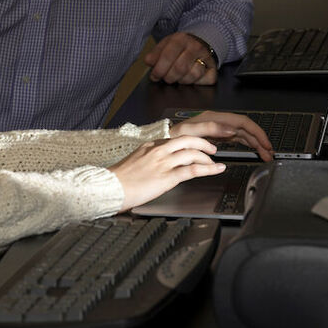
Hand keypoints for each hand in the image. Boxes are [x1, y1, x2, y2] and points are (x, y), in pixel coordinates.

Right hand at [108, 135, 224, 211]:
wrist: (110, 188)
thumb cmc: (119, 180)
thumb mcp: (135, 162)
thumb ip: (149, 159)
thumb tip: (159, 164)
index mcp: (150, 145)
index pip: (175, 138)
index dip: (191, 141)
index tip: (197, 145)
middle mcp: (158, 150)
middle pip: (188, 139)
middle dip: (203, 143)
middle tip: (212, 149)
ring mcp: (163, 162)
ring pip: (193, 153)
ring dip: (207, 158)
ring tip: (215, 163)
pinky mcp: (167, 177)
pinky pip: (193, 170)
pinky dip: (209, 169)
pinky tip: (216, 170)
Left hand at [143, 32, 216, 84]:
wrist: (202, 42)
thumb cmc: (180, 46)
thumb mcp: (166, 44)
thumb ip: (155, 53)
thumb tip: (148, 61)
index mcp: (181, 39)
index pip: (168, 55)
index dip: (159, 69)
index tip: (154, 76)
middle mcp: (196, 47)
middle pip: (180, 68)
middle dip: (168, 77)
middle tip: (165, 78)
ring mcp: (207, 58)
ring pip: (192, 75)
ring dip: (181, 80)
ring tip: (176, 77)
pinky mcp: (213, 69)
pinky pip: (203, 81)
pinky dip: (194, 83)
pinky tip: (189, 78)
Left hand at [169, 110, 274, 161]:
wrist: (166, 140)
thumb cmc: (175, 135)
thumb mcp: (190, 132)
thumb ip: (211, 128)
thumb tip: (231, 129)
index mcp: (216, 118)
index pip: (243, 123)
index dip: (256, 132)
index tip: (264, 143)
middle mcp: (221, 122)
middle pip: (247, 129)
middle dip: (260, 140)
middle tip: (269, 152)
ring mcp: (221, 130)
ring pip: (245, 135)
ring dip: (256, 144)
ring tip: (265, 154)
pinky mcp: (220, 137)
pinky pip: (239, 139)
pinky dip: (249, 145)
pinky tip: (254, 150)